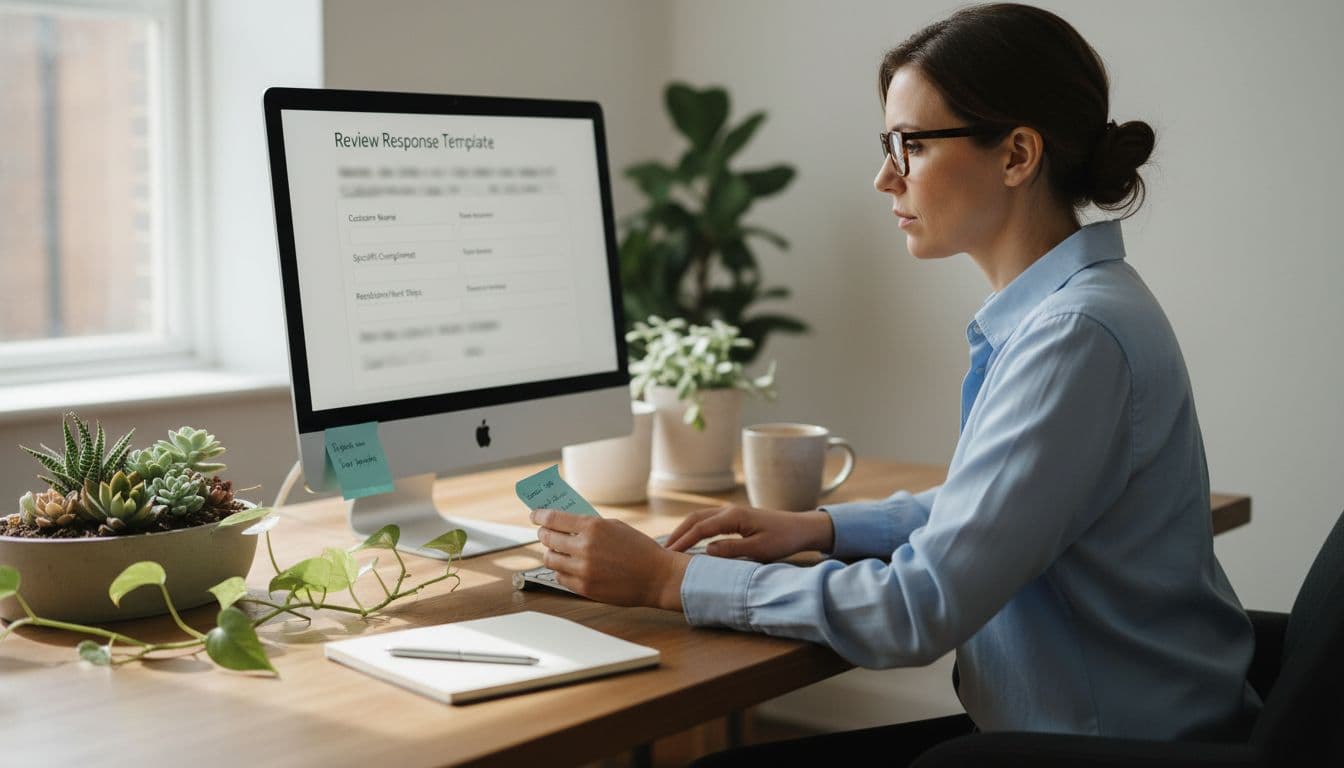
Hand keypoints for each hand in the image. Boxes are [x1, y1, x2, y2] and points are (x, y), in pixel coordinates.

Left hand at [531, 509, 691, 610]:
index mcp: (593, 527)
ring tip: (556, 552)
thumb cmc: (640, 550)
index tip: (534, 515)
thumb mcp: (616, 527)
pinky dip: (561, 571)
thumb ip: (591, 525)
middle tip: (544, 533)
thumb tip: (567, 525)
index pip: (553, 519)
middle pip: (548, 539)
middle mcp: (584, 547)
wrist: (657, 577)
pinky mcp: (584, 588)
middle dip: (543, 534)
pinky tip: (568, 567)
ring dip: (551, 554)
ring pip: (550, 560)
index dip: (539, 516)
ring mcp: (582, 570)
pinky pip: (560, 578)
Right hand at [663, 505, 834, 562]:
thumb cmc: (783, 539)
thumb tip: (706, 551)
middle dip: (678, 533)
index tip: (669, 554)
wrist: (800, 528)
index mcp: (734, 516)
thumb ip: (732, 550)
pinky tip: (690, 540)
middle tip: (662, 550)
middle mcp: (729, 510)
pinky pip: (708, 520)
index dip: (683, 541)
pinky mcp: (734, 517)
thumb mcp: (759, 549)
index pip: (701, 528)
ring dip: (684, 530)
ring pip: (700, 517)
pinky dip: (694, 528)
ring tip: (671, 546)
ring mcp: (731, 511)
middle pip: (695, 518)